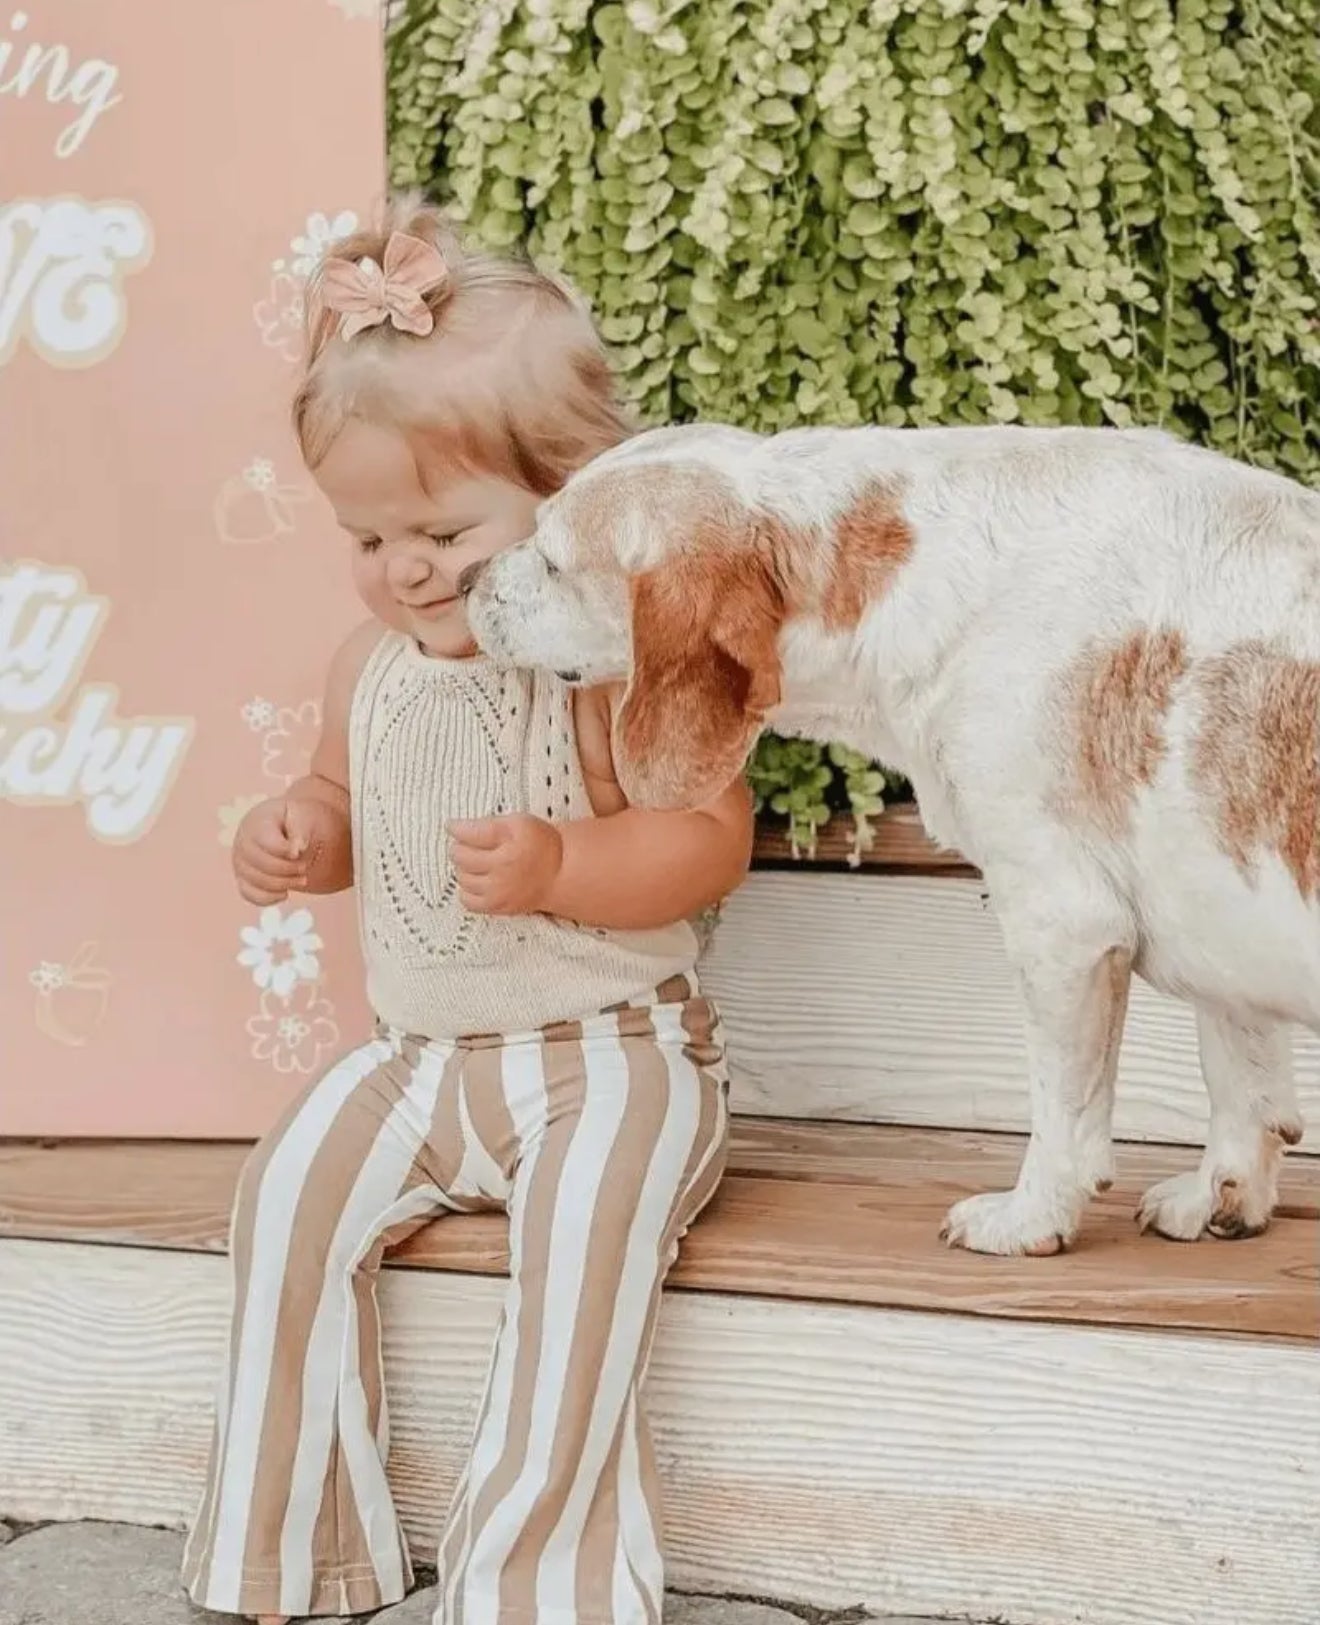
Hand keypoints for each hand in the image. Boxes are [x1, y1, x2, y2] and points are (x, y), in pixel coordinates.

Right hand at [232, 796, 329, 905]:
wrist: (281, 826)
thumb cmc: (292, 820)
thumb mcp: (302, 816)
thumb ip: (300, 830)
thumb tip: (298, 849)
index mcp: (257, 822)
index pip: (267, 841)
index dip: (286, 850)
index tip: (302, 850)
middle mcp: (243, 842)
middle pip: (262, 864)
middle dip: (288, 870)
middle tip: (304, 868)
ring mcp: (240, 862)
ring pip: (256, 882)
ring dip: (284, 885)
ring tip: (301, 879)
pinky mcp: (241, 879)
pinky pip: (249, 895)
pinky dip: (269, 898)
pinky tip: (285, 893)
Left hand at [448, 814, 563, 915]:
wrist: (559, 873)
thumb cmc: (538, 843)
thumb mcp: (519, 821)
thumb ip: (488, 822)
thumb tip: (455, 828)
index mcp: (510, 840)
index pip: (468, 833)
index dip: (456, 827)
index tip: (453, 826)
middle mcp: (503, 866)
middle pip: (460, 856)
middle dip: (459, 847)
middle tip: (468, 845)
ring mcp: (499, 890)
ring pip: (461, 877)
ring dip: (463, 868)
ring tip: (475, 862)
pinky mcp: (498, 907)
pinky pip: (466, 900)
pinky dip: (467, 889)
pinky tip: (478, 880)